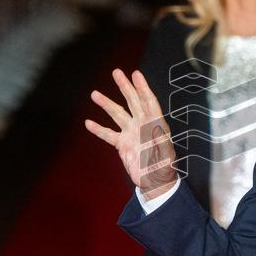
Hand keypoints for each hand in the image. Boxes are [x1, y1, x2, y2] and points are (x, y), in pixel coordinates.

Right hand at [85, 69, 177, 198]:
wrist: (155, 182)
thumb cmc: (164, 168)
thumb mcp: (166, 156)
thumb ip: (162, 144)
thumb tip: (157, 130)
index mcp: (155, 124)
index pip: (149, 102)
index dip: (142, 88)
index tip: (136, 74)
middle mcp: (143, 125)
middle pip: (133, 102)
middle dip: (125, 87)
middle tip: (116, 72)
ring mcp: (131, 133)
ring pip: (118, 115)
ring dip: (106, 104)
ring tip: (95, 94)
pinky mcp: (122, 145)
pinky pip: (109, 134)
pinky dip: (98, 129)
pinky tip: (88, 123)